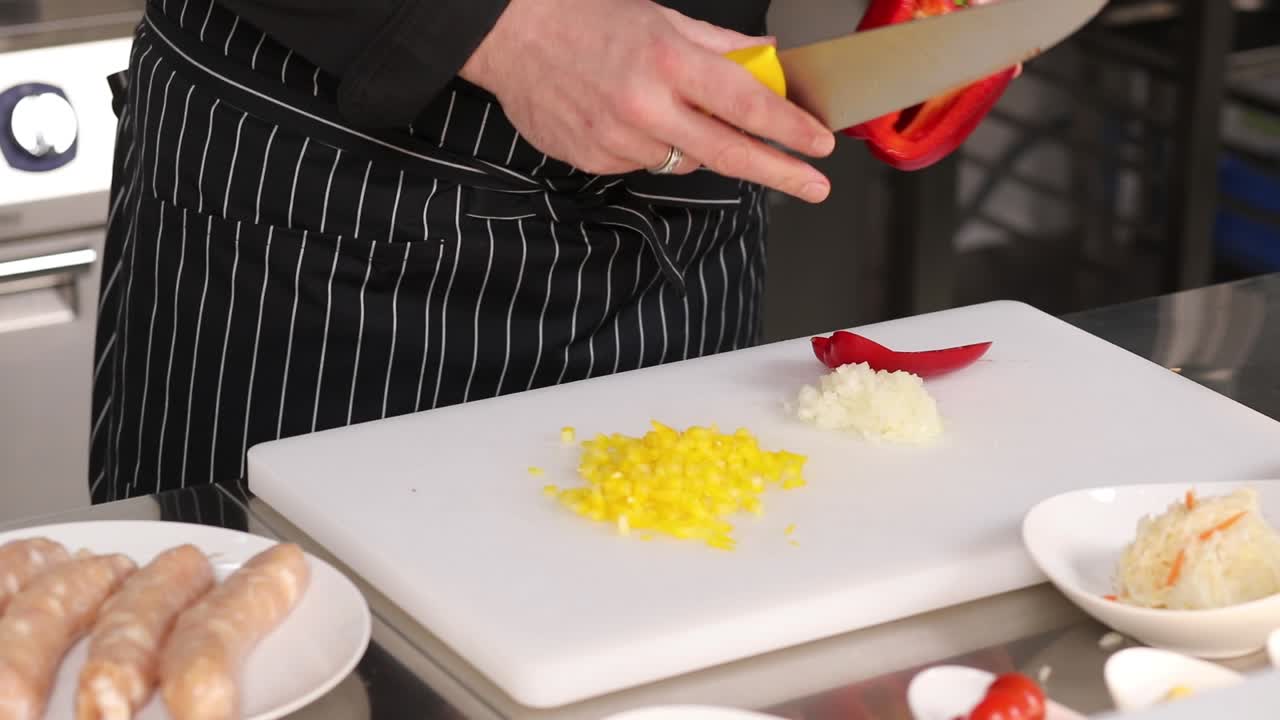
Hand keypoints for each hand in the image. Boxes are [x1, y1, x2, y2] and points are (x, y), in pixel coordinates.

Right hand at [459, 0, 835, 202]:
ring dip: (693, 145)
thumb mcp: (660, 18)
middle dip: (780, 173)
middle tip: (814, 186)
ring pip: (683, 162)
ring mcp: (619, 140)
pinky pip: (643, 164)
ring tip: (662, 108)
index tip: (818, 144)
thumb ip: (718, 46)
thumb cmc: (581, 17)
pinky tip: (625, 116)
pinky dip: (649, 147)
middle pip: (730, 154)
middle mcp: (646, 107)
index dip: (789, 129)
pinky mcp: (595, 161)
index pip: (748, 105)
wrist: (509, 35)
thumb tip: (762, 58)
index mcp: (668, 62)